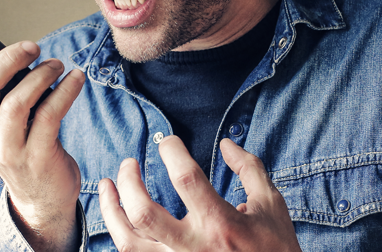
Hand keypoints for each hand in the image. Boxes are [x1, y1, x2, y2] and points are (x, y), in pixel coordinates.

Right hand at [0, 16, 83, 250]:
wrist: (42, 196)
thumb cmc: (25, 144)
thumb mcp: (4, 120)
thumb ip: (4, 89)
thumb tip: (18, 51)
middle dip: (8, 59)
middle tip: (32, 47)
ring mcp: (9, 148)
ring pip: (17, 102)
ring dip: (41, 75)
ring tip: (57, 65)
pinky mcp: (37, 157)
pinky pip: (50, 115)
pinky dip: (65, 90)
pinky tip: (76, 79)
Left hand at [99, 136, 300, 251]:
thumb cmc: (275, 248)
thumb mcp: (271, 204)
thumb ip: (248, 169)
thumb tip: (226, 144)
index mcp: (221, 224)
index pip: (186, 179)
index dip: (172, 151)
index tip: (168, 141)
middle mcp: (194, 247)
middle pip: (144, 213)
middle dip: (129, 182)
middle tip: (129, 163)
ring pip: (129, 242)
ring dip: (110, 211)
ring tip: (106, 186)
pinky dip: (120, 236)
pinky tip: (117, 218)